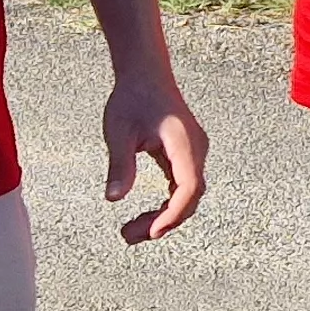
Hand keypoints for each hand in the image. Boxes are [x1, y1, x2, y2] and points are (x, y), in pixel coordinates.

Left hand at [102, 70, 208, 243]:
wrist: (145, 74)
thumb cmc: (132, 98)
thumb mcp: (119, 132)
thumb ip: (120, 165)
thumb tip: (113, 198)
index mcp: (183, 143)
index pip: (188, 187)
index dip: (173, 213)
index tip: (152, 232)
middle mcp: (196, 149)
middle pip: (190, 196)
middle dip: (164, 221)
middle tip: (129, 236)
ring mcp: (194, 152)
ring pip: (187, 194)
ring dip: (165, 215)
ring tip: (132, 231)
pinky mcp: (186, 155)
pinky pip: (182, 187)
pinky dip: (167, 204)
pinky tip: (145, 215)